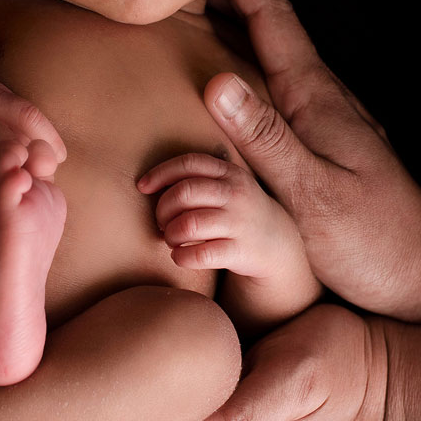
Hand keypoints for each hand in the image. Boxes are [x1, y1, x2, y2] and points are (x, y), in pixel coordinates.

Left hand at [138, 151, 319, 324]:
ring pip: (188, 224)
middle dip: (163, 209)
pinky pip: (200, 254)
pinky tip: (179, 257)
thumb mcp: (225, 185)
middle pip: (184, 193)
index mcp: (228, 172)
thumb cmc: (236, 211)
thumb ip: (195, 178)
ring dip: (170, 235)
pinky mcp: (241, 251)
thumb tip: (147, 184)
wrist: (277, 244)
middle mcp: (236, 194)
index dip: (160, 173)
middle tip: (161, 222)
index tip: (143, 187)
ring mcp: (240, 223)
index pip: (189, 163)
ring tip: (172, 240)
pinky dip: (181, 257)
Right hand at [204, 0, 420, 316]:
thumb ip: (265, 137)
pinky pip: (278, 88)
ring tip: (198, 21)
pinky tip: (233, 88)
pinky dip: (249, 69)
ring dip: (239, 31)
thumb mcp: (311, 192)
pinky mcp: (326, 143)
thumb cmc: (370, 240)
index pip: (273, 21)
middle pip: (273, 29)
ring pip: (276, 57)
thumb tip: (217, 80)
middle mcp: (323, 99)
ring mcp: (328, 119)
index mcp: (316, 100)